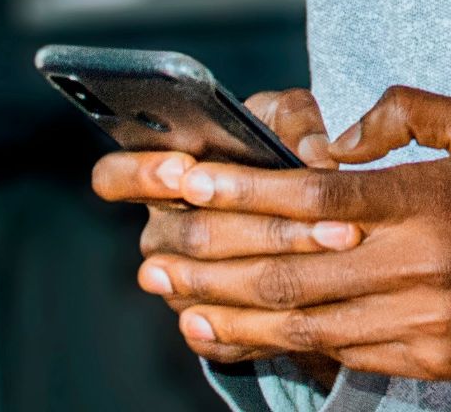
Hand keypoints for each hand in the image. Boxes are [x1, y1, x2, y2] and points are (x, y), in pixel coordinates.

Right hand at [90, 88, 356, 386]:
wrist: (305, 219)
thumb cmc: (279, 153)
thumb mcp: (285, 119)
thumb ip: (294, 118)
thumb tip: (313, 154)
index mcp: (161, 175)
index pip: (114, 177)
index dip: (141, 174)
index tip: (184, 168)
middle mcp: (162, 230)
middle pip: (188, 234)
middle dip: (261, 223)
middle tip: (322, 213)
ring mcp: (177, 282)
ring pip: (210, 282)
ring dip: (278, 264)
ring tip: (337, 242)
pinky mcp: (203, 325)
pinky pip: (220, 332)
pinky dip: (264, 319)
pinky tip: (306, 306)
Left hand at [145, 85, 450, 380]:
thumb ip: (407, 111)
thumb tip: (336, 136)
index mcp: (433, 200)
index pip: (317, 199)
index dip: (243, 192)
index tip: (186, 181)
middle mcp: (424, 264)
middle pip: (291, 266)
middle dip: (211, 256)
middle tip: (153, 245)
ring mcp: (422, 319)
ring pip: (301, 319)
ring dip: (224, 306)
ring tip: (168, 290)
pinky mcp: (425, 358)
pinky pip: (331, 353)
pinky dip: (269, 342)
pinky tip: (224, 329)